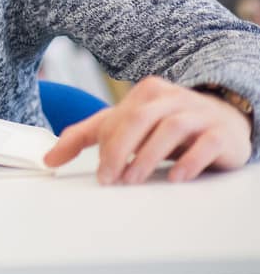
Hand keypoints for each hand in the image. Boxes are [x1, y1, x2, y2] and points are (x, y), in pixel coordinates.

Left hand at [43, 76, 252, 183]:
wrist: (225, 120)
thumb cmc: (165, 124)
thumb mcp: (125, 125)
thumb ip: (85, 138)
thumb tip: (48, 159)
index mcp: (145, 93)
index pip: (120, 118)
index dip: (108, 147)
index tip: (102, 175)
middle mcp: (171, 98)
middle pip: (140, 118)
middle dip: (122, 150)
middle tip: (113, 179)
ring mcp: (198, 113)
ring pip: (172, 128)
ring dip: (150, 156)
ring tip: (135, 180)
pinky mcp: (221, 133)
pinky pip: (206, 143)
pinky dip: (189, 161)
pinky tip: (176, 178)